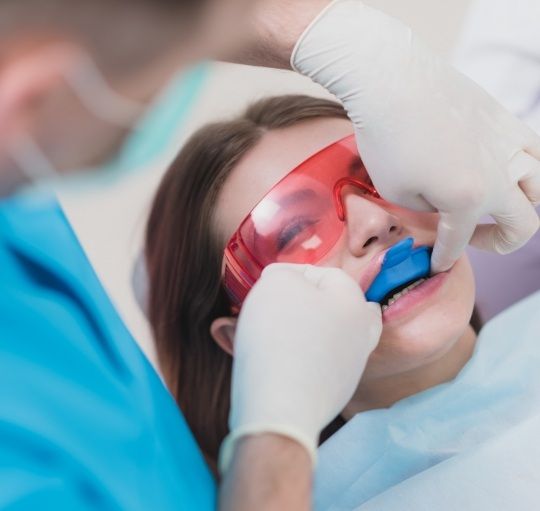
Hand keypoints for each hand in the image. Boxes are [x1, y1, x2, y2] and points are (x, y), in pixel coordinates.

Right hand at [219, 263, 381, 471]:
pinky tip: (270, 361)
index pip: (326, 274)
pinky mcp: (333, 394)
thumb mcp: (277, 283)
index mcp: (354, 302)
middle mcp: (360, 334)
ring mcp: (350, 368)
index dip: (292, 273)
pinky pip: (313, 365)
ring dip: (296, 331)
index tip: (266, 284)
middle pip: (335, 308)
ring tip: (264, 334)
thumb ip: (284, 273)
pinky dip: (294, 359)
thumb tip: (284, 281)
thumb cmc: (280, 335)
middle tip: (275, 307)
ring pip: (324, 338)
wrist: (280, 406)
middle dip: (304, 304)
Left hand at [292, 0, 539, 271]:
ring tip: (495, 205)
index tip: (435, 265)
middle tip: (472, 238)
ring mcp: (509, 145)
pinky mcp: (506, 120)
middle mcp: (500, 176)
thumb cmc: (386, 139)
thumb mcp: (396, 192)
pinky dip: (527, 169)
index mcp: (469, 200)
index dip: (444, 258)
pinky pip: (535, 151)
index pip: (459, 242)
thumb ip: (427, 211)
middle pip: (523, 225)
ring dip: (522, 207)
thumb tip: (442, 210)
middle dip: (499, 243)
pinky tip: (503, 169)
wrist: (392, 81)